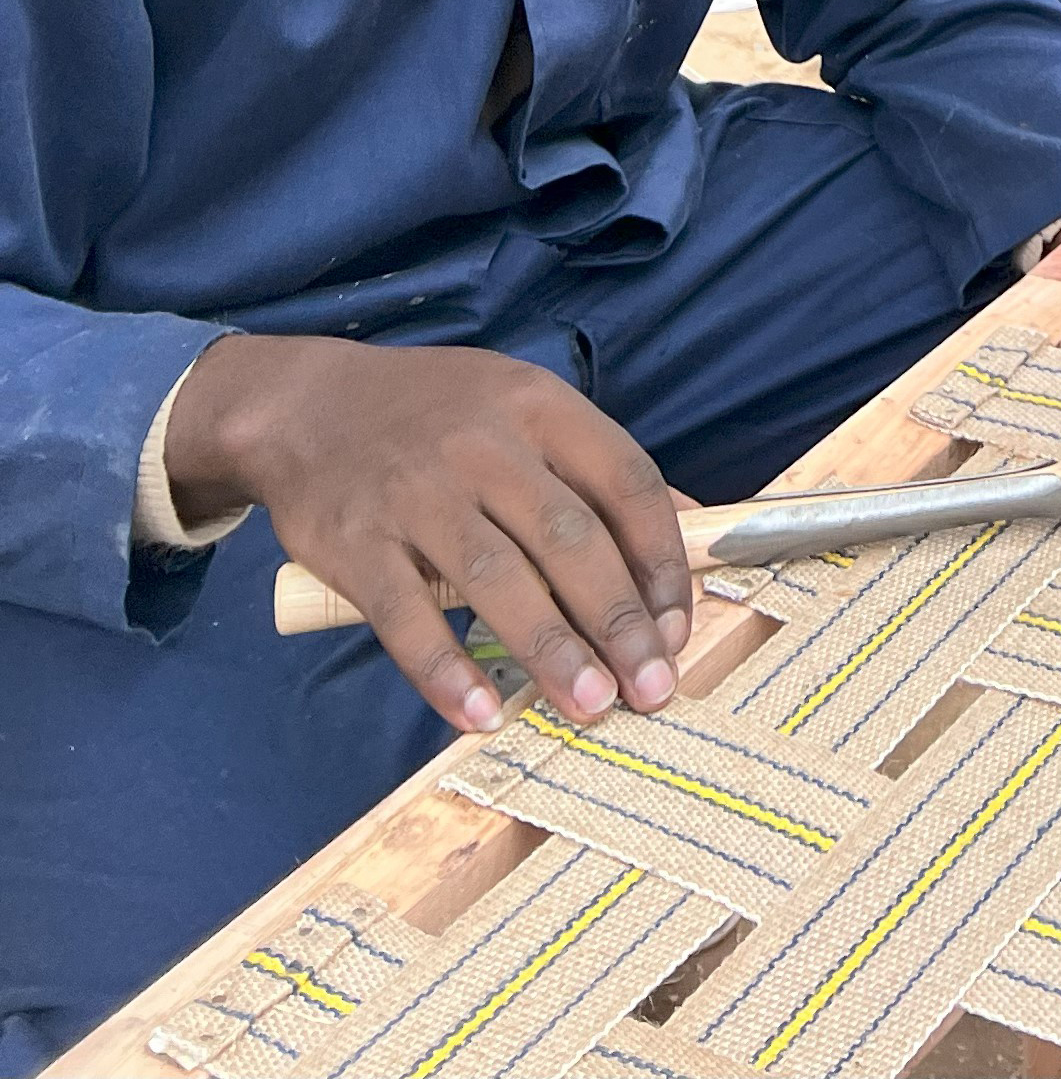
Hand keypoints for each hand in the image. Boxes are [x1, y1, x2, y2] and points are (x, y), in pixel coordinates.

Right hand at [167, 331, 691, 738]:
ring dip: (551, 649)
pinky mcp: (355, 541)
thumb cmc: (437, 415)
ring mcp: (416, 491)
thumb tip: (692, 527)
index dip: (661, 557)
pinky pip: (406, 616)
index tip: (678, 624)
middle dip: (618, 618)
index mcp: (538, 405)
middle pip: (568, 536)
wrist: (307, 404)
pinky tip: (481, 714)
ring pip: (496, 579)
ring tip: (591, 705)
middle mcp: (483, 443)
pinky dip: (446, 671)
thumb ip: (593, 467)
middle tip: (651, 685)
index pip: (624, 480)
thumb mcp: (522, 407)